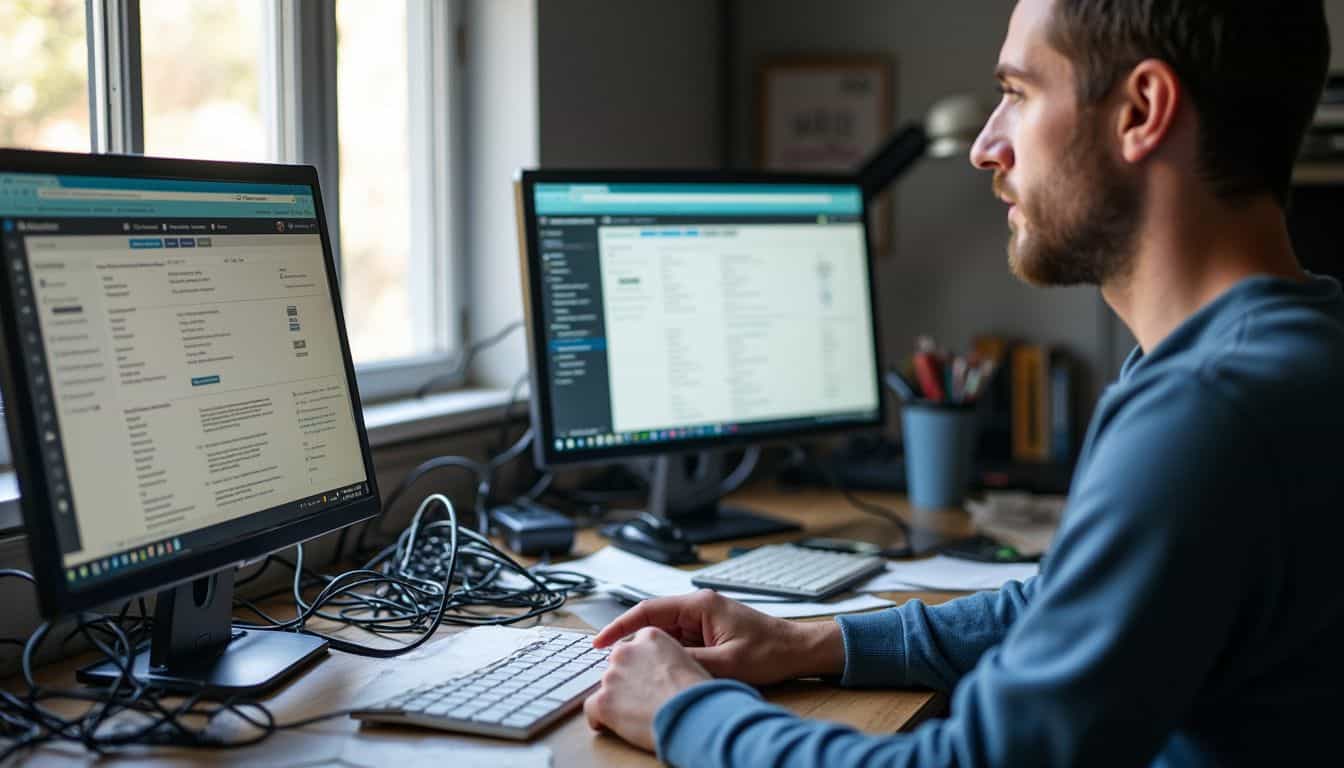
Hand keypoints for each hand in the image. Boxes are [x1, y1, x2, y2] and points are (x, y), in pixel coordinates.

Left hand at [584, 627, 710, 751]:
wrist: (694, 714)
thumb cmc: (699, 693)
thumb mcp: (689, 661)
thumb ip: (668, 659)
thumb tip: (662, 673)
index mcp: (651, 637)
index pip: (636, 646)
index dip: (642, 664)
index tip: (646, 676)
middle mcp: (627, 651)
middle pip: (618, 664)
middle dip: (628, 680)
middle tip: (645, 698)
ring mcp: (613, 675)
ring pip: (606, 686)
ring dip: (618, 699)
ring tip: (638, 715)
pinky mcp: (604, 700)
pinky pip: (591, 708)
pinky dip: (599, 718)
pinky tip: (609, 724)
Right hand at [592, 589, 844, 685]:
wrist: (798, 650)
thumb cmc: (771, 651)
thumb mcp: (727, 663)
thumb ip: (690, 662)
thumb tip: (657, 666)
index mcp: (700, 605)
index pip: (648, 611)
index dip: (620, 627)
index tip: (600, 642)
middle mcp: (699, 606)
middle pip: (652, 622)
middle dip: (632, 642)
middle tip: (613, 664)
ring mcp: (703, 619)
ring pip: (664, 633)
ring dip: (650, 651)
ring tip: (634, 671)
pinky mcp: (708, 631)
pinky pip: (679, 641)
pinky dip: (667, 655)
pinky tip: (660, 671)